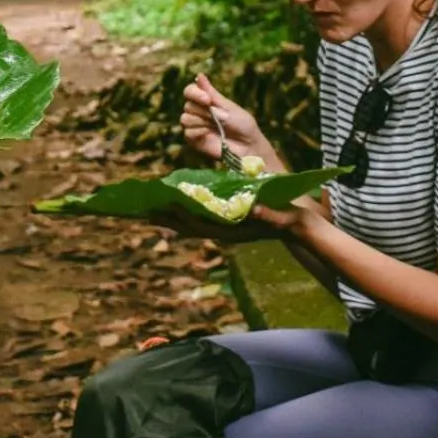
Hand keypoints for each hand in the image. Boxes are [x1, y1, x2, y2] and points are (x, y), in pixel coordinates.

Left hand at [146, 206, 278, 244]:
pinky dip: (184, 215)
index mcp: (234, 230)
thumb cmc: (288, 219)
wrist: (295, 228)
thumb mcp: (281, 216)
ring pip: (191, 225)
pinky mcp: (225, 224)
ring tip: (150, 211)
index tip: (166, 206)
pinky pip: (199, 221)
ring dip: (171, 219)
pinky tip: (173, 208)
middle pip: (190, 227)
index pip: (203, 225)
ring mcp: (223, 228)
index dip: (183, 217)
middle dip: (167, 219)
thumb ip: (270, 215)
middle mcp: (224, 231)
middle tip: (142, 212)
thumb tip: (255, 209)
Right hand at [179, 74, 279, 169]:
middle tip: (219, 118)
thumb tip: (199, 75)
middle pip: (188, 105)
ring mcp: (195, 126)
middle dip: (203, 111)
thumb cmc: (242, 124)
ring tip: (215, 127)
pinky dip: (199, 132)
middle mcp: (198, 112)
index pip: (189, 91)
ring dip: (201, 122)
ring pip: (185, 119)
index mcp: (206, 101)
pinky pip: (187, 133)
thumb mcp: (228, 107)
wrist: (248, 146)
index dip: (195, 93)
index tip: (207, 100)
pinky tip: (210, 135)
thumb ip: (212, 93)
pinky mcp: (194, 140)